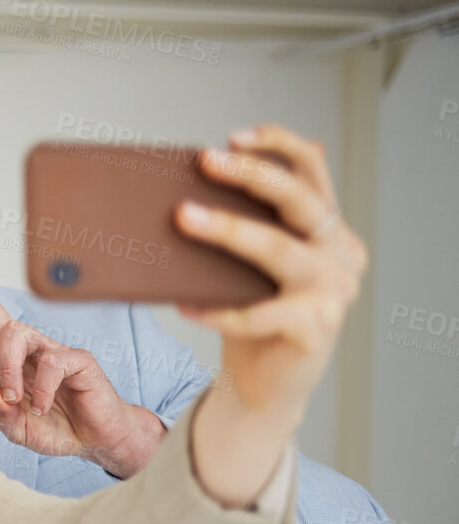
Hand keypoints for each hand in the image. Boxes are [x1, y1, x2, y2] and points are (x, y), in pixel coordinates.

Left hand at [0, 251, 164, 476]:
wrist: (100, 439)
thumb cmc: (57, 429)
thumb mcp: (20, 432)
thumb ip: (3, 418)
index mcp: (0, 368)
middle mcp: (21, 353)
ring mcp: (48, 351)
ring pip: (15, 334)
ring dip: (8, 368)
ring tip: (16, 400)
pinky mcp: (76, 358)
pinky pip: (50, 363)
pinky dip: (42, 390)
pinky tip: (44, 407)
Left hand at [177, 126, 365, 420]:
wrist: (268, 387)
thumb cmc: (256, 320)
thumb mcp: (252, 269)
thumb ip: (247, 230)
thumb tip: (187, 192)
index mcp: (329, 230)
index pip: (313, 172)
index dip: (278, 146)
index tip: (235, 137)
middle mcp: (341, 254)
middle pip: (298, 200)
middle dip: (251, 174)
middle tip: (205, 160)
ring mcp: (333, 291)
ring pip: (277, 249)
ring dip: (227, 230)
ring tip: (183, 217)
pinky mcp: (314, 328)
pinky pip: (256, 312)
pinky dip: (216, 308)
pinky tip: (183, 304)